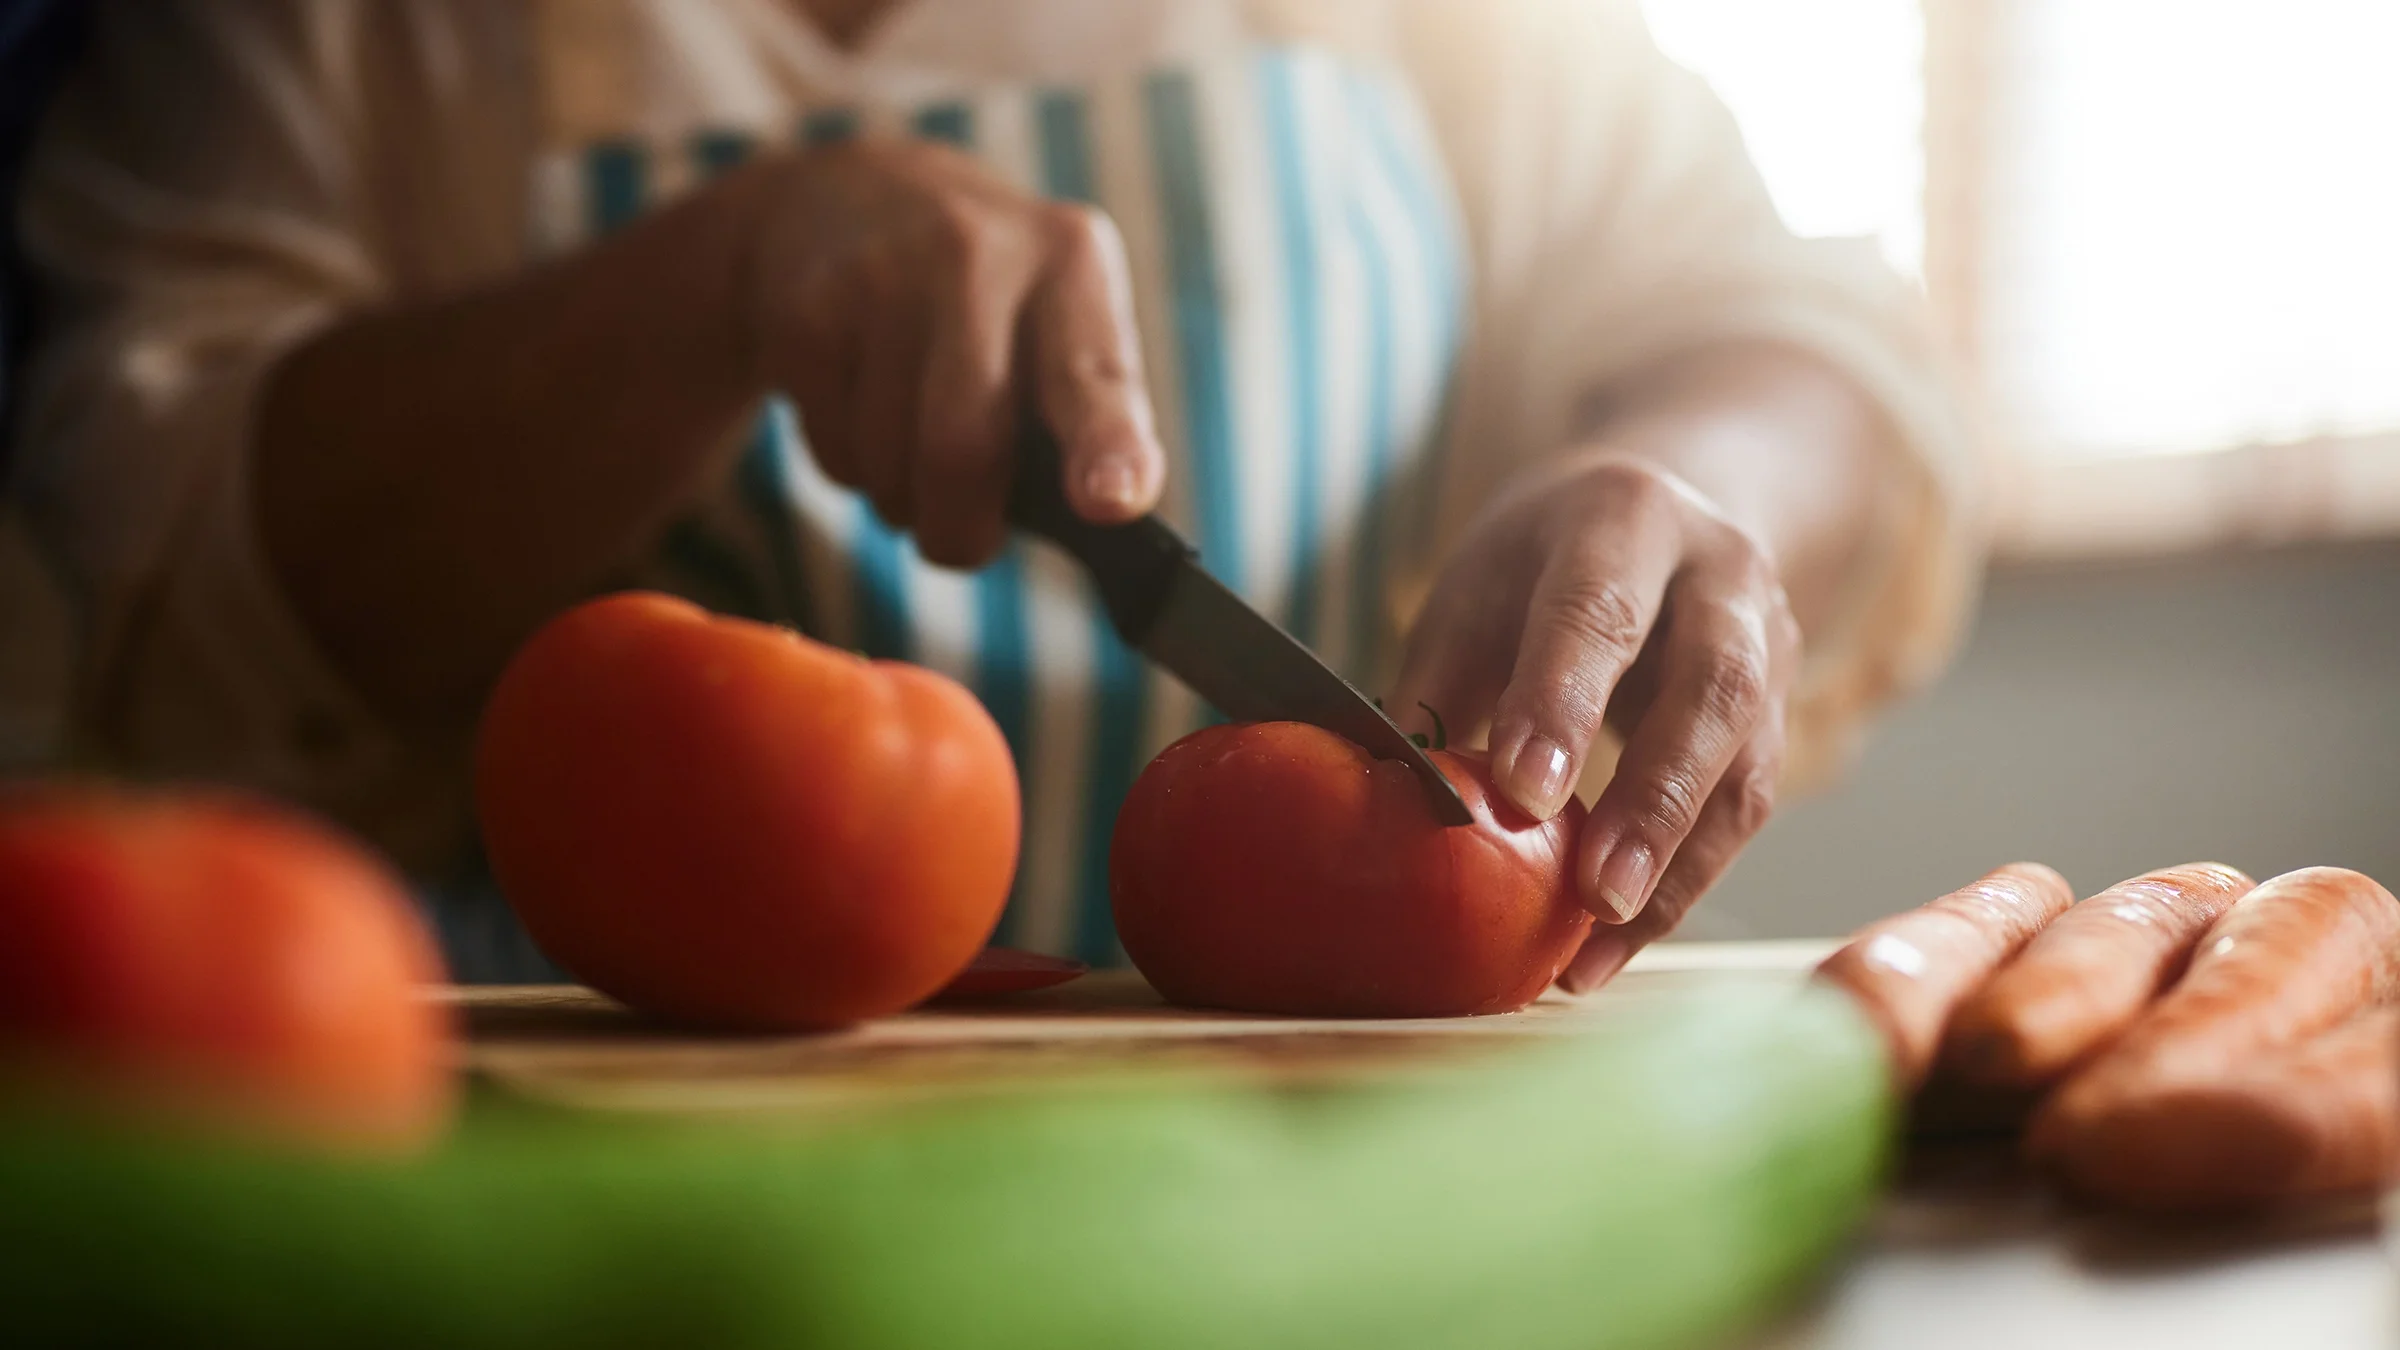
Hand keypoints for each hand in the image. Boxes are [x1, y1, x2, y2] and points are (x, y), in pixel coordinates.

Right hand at [735, 138, 1166, 565]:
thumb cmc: (985, 299)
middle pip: (964, 445)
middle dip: (961, 528)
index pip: (1094, 371)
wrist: (842, 194)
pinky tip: (860, 408)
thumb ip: (1090, 410)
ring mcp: (881, 273)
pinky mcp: (807, 308)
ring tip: (908, 442)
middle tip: (960, 539)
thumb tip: (1107, 512)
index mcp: (1071, 262)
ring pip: (890, 462)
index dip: (1107, 442)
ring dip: (901, 495)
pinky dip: (849, 465)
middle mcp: (978, 252)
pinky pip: (833, 450)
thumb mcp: (1057, 316)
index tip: (1112, 501)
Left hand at [1388, 450, 1801, 989]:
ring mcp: (1770, 648)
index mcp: (1625, 519)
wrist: (1669, 511)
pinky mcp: (1781, 718)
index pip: (1599, 611)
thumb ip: (1439, 683)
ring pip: (1746, 766)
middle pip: (1711, 689)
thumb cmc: (1546, 563)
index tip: (1523, 793)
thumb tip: (1393, 799)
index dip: (1563, 703)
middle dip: (1655, 799)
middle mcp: (1721, 577)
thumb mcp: (1478, 588)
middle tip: (1596, 894)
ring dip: (1675, 870)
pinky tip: (1614, 946)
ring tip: (1596, 952)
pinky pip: (1744, 812)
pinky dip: (1680, 888)